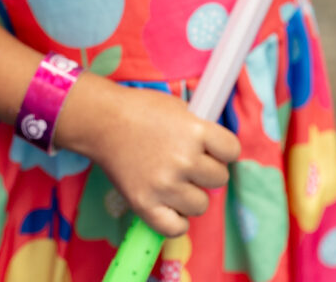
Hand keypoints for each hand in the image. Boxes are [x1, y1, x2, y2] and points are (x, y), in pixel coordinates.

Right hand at [54, 73, 240, 236]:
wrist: (103, 121)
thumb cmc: (140, 109)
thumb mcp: (179, 108)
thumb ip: (200, 129)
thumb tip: (217, 150)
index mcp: (195, 131)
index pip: (232, 151)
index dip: (224, 150)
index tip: (213, 149)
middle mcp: (184, 160)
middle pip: (219, 179)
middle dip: (207, 171)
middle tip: (189, 163)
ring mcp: (165, 185)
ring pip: (201, 205)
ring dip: (192, 195)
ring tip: (175, 182)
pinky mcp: (145, 205)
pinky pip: (176, 228)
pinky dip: (176, 220)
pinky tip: (170, 205)